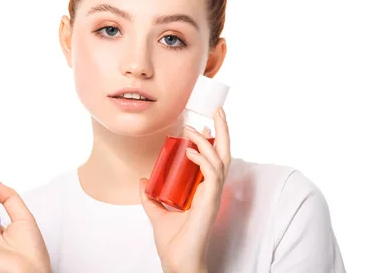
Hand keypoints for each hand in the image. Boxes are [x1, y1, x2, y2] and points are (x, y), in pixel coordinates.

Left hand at [139, 107, 230, 272]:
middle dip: (224, 130)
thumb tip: (141, 180)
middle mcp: (212, 190)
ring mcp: (213, 195)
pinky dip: (202, 159)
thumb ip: (149, 196)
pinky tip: (189, 151)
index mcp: (204, 190)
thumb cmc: (173, 242)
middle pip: (224, 153)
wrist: (176, 261)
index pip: (214, 158)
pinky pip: (212, 174)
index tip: (206, 123)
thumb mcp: (157, 212)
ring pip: (220, 159)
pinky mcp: (210, 202)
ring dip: (207, 141)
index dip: (213, 140)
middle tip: (218, 109)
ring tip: (193, 128)